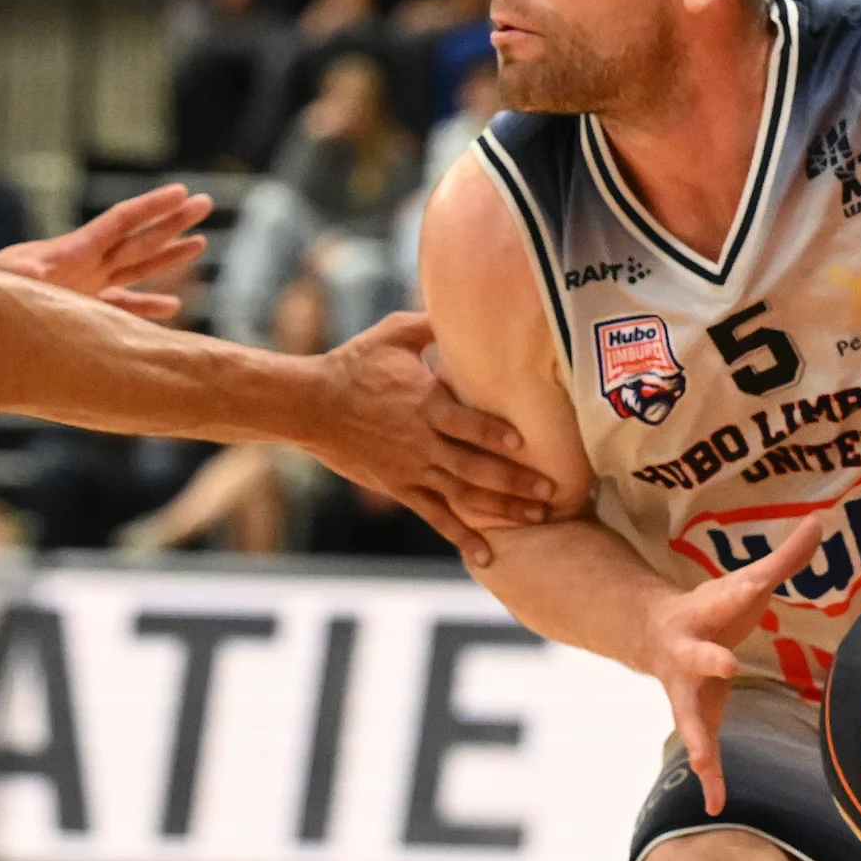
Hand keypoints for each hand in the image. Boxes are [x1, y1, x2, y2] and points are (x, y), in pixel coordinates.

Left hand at [0, 185, 210, 324]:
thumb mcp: (6, 277)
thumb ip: (25, 271)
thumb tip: (34, 266)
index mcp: (76, 250)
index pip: (122, 221)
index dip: (152, 206)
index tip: (182, 192)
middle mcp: (89, 263)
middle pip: (141, 238)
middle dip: (174, 222)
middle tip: (206, 203)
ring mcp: (89, 285)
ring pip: (139, 267)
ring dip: (169, 256)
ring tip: (201, 244)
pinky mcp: (84, 309)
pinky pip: (125, 307)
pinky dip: (147, 307)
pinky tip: (172, 306)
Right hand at [303, 311, 555, 565]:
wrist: (310, 404)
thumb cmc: (352, 364)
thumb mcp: (392, 334)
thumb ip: (430, 324)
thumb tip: (462, 306)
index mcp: (424, 403)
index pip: (468, 423)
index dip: (497, 436)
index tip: (526, 445)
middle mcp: (422, 441)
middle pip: (475, 466)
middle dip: (514, 482)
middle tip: (550, 493)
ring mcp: (412, 468)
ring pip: (464, 495)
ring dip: (501, 509)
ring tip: (537, 519)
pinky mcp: (400, 487)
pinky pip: (435, 516)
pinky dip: (461, 536)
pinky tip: (486, 554)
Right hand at [643, 511, 832, 812]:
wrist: (653, 633)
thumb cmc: (713, 606)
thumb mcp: (744, 581)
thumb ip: (783, 558)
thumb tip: (821, 520)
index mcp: (706, 611)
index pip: (732, 595)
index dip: (746, 588)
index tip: (759, 581)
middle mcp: (690, 650)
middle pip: (698, 656)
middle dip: (710, 660)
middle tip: (726, 665)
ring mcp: (687, 687)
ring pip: (689, 715)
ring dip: (697, 738)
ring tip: (701, 765)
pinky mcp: (694, 714)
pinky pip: (702, 748)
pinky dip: (709, 776)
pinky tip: (716, 804)